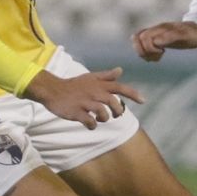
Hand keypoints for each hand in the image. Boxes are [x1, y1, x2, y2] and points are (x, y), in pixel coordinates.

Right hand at [24, 67, 145, 128]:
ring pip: (103, 113)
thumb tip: (120, 70)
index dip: (132, 94)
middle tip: (115, 115)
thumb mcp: (90, 77)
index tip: (143, 101)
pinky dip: (92, 125)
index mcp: (98, 85)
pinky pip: (90, 122)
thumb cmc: (74, 85)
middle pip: (113, 103)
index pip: (119, 87)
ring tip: (99, 119)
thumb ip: (106, 76)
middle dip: (118, 111)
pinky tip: (90, 124)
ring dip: (104, 118)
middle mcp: (94, 92)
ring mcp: (85, 102)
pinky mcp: (76, 112)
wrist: (53, 90)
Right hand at [132, 21, 196, 62]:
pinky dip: (147, 53)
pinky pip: (144, 43)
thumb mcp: (187, 36)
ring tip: (157, 57)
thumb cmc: (194, 34)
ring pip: (138, 41)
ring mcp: (156, 34)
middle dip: (144, 51)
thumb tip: (157, 42)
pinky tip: (158, 56)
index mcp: (162, 29)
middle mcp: (156, 30)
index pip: (143, 37)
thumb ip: (172, 37)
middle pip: (137, 38)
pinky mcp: (157, 38)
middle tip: (158, 56)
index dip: (148, 48)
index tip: (162, 52)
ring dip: (144, 52)